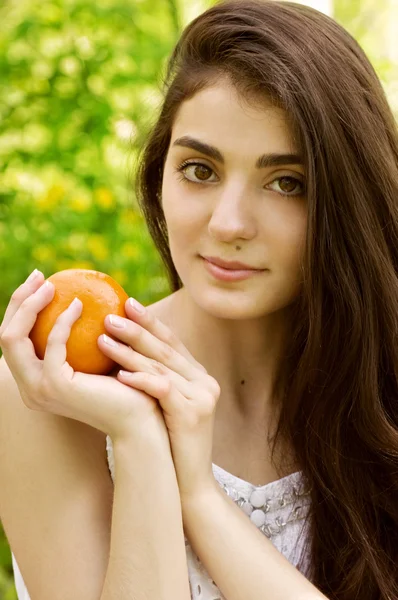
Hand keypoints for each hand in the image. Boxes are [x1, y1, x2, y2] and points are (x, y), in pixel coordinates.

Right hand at [0, 271, 170, 450]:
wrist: (141, 418)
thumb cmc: (126, 385)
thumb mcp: (97, 356)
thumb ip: (82, 337)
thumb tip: (78, 295)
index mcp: (36, 382)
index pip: (15, 341)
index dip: (20, 309)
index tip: (40, 283)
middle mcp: (29, 388)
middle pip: (5, 336)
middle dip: (18, 301)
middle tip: (40, 276)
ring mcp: (37, 389)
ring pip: (14, 338)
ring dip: (30, 305)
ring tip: (52, 284)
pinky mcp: (54, 385)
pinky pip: (52, 343)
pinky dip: (62, 320)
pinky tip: (79, 304)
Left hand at [98, 298, 220, 499]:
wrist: (190, 483)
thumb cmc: (172, 444)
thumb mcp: (167, 406)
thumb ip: (156, 381)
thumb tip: (125, 358)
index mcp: (198, 376)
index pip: (172, 342)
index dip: (150, 321)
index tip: (128, 302)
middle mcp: (204, 381)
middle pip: (165, 349)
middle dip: (137, 328)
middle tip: (110, 313)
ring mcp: (201, 397)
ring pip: (161, 366)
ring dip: (130, 350)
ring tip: (103, 336)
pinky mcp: (193, 414)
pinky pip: (162, 390)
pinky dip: (140, 380)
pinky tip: (118, 374)